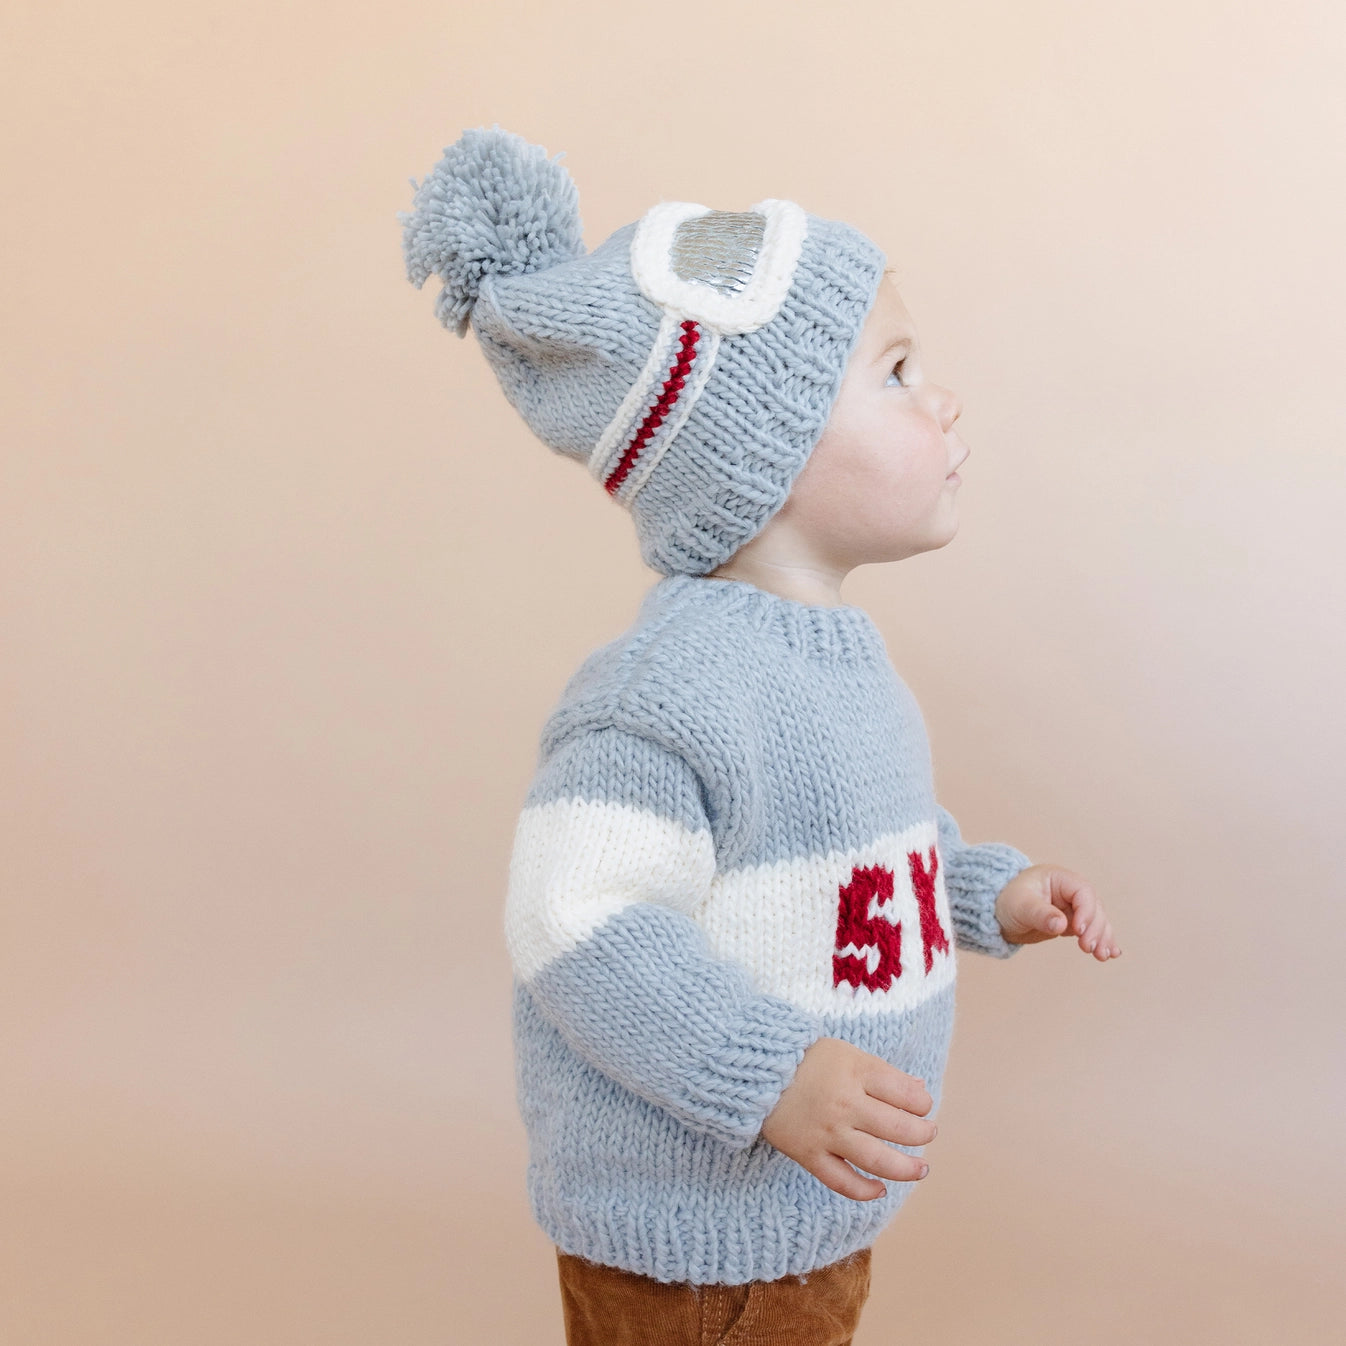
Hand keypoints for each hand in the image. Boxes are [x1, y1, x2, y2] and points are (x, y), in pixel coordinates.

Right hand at [760, 1037, 935, 1201]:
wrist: (755, 1071)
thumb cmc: (805, 1059)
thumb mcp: (847, 1053)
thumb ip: (882, 1073)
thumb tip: (919, 1092)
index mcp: (856, 1072)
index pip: (906, 1094)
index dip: (922, 1103)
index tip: (922, 1106)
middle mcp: (845, 1104)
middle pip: (899, 1128)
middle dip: (923, 1133)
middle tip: (928, 1134)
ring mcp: (828, 1133)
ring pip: (878, 1160)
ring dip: (907, 1169)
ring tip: (921, 1169)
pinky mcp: (809, 1154)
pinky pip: (842, 1182)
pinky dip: (865, 1190)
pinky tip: (880, 1189)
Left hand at [994, 863, 1121, 960]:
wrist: (996, 912)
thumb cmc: (1006, 901)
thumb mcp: (1021, 906)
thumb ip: (1041, 914)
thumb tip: (1062, 925)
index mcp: (1059, 879)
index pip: (1083, 892)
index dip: (1086, 911)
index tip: (1077, 930)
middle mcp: (1070, 892)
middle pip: (1095, 908)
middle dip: (1096, 929)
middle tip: (1089, 949)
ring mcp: (1073, 908)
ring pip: (1097, 921)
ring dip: (1102, 938)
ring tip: (1103, 956)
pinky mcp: (1072, 923)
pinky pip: (1092, 931)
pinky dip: (1102, 941)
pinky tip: (1111, 953)